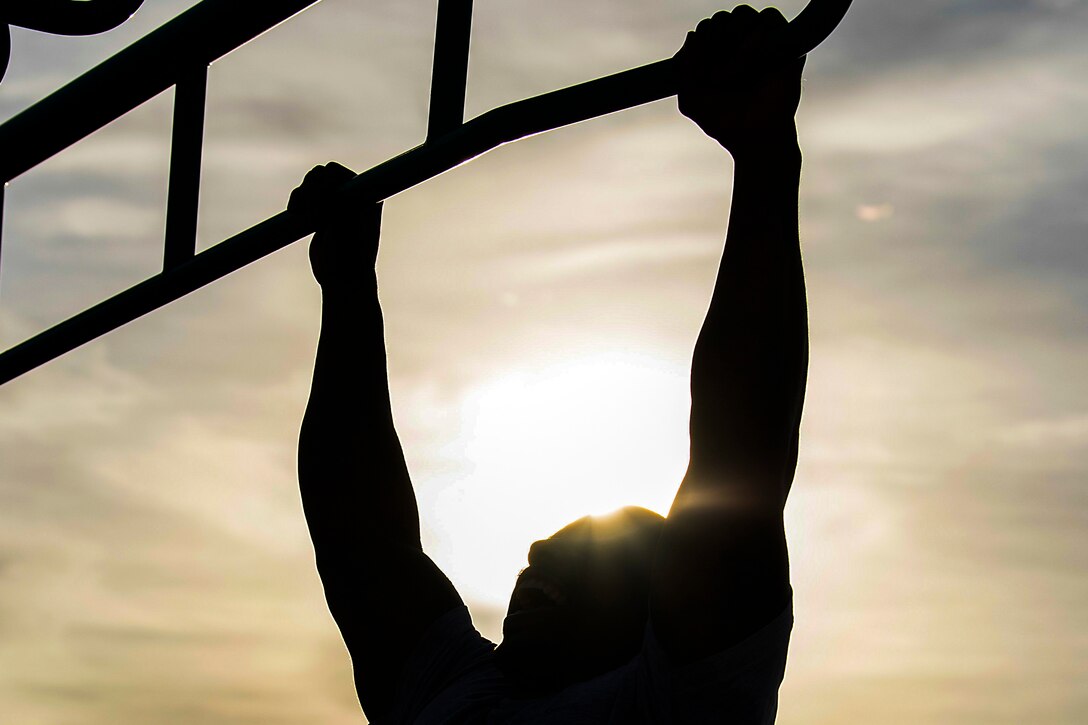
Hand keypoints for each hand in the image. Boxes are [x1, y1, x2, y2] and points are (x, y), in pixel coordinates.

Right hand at [288, 162, 382, 286]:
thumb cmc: (350, 253)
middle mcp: (352, 196)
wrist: (343, 278)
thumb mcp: (342, 222)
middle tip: (310, 208)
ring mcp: (335, 204)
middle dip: (311, 187)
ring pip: (311, 183)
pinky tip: (296, 213)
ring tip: (302, 212)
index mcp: (366, 195)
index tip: (326, 204)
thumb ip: (331, 197)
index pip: (338, 172)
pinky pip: (303, 196)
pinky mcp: (320, 213)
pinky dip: (297, 200)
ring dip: (302, 194)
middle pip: (323, 173)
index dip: (325, 183)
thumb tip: (318, 175)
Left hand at [675, 6, 804, 157]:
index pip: (706, 28)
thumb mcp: (692, 100)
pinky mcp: (785, 45)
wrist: (756, 138)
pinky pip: (769, 19)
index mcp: (718, 57)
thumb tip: (693, 34)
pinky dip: (758, 39)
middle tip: (718, 73)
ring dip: (733, 41)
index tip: (701, 69)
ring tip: (736, 73)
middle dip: (714, 40)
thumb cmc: (726, 123)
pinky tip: (755, 64)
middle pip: (722, 17)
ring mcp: (762, 44)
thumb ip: (686, 68)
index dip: (700, 42)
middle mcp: (740, 46)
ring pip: (743, 13)